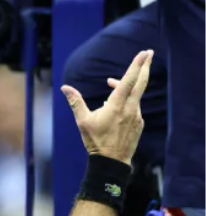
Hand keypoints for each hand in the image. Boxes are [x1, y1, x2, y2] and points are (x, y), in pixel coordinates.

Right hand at [60, 49, 152, 163]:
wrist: (112, 162)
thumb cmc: (96, 141)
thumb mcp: (82, 121)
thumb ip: (76, 101)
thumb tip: (65, 87)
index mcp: (117, 106)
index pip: (129, 80)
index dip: (136, 65)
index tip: (143, 53)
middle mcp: (131, 109)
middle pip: (141, 82)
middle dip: (144, 66)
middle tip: (149, 52)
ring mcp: (137, 116)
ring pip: (135, 95)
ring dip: (126, 85)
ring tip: (112, 83)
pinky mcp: (139, 123)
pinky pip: (134, 106)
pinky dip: (127, 99)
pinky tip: (115, 104)